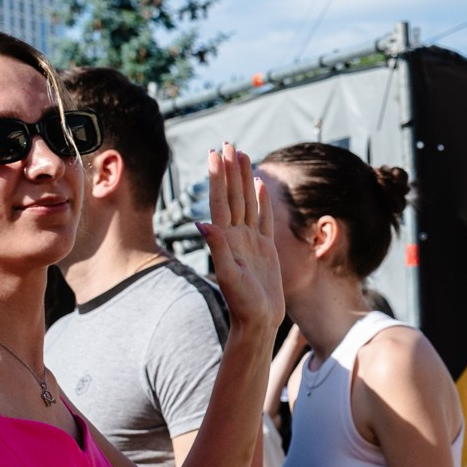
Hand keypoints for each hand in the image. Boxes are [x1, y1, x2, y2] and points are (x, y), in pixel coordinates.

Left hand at [200, 144, 282, 339]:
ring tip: (242, 156)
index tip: (215, 154)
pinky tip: (259, 185)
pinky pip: (263, 218)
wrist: (257, 323)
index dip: (218, 177)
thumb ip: (218, 249)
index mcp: (226, 239)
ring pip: (247, 202)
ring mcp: (250, 241)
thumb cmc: (242, 304)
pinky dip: (261, 200)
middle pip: (233, 196)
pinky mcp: (264, 249)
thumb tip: (203, 224)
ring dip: (243, 179)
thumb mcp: (229, 277)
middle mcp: (236, 236)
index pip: (221, 201)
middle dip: (230, 170)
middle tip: (228, 144)